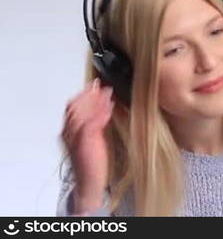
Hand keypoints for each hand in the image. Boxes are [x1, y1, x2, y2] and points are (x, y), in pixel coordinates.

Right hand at [60, 78, 114, 212]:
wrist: (88, 183)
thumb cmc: (91, 163)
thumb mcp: (91, 140)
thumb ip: (94, 125)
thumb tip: (102, 109)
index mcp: (68, 132)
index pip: (72, 107)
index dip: (83, 94)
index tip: (93, 84)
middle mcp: (68, 134)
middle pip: (75, 107)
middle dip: (89, 94)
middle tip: (101, 84)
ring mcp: (75, 139)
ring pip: (81, 113)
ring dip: (96, 101)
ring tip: (107, 92)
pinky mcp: (85, 145)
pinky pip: (90, 125)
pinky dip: (100, 114)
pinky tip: (109, 107)